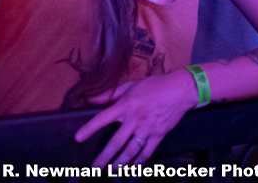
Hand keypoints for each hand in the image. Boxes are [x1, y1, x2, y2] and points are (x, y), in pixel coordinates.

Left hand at [74, 70, 198, 166]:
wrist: (179, 91)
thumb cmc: (154, 86)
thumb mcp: (130, 86)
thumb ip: (109, 94)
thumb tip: (91, 99)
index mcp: (126, 105)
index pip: (102, 118)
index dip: (89, 129)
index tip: (78, 138)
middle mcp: (135, 118)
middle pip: (116, 142)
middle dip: (104, 158)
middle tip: (94, 169)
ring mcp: (147, 129)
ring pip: (130, 151)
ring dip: (119, 163)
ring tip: (111, 171)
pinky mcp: (158, 135)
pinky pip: (146, 152)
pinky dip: (138, 162)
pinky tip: (132, 167)